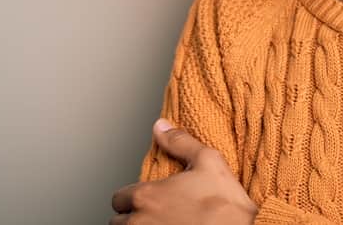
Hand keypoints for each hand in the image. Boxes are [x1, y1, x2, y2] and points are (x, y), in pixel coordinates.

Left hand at [110, 118, 258, 224]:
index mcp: (147, 196)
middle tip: (154, 214)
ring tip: (160, 224)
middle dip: (133, 216)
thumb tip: (161, 127)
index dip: (133, 198)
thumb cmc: (224, 204)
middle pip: (118, 221)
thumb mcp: (208, 161)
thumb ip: (180, 142)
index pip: (120, 198)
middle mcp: (140, 222)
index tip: (149, 200)